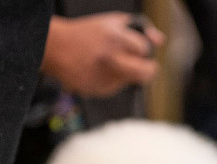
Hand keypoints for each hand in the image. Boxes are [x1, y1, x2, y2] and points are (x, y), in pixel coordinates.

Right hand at [41, 13, 165, 97]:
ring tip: (111, 65)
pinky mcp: (96, 89)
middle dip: (148, 71)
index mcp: (115, 38)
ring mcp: (103, 76)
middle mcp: (110, 58)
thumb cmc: (86, 33)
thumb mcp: (113, 22)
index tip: (140, 51)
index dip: (144, 51)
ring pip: (129, 83)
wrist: (56, 48)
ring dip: (127, 76)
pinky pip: (114, 89)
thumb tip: (160, 41)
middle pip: (145, 73)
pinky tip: (100, 72)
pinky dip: (112, 82)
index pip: (144, 50)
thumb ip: (140, 30)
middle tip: (146, 68)